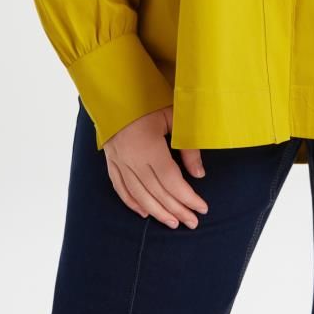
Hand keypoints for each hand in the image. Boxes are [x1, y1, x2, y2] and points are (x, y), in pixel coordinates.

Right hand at [103, 104, 209, 229]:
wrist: (117, 90)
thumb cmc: (150, 100)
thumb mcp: (174, 116)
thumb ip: (187, 147)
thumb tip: (199, 174)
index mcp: (150, 147)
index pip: (171, 181)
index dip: (187, 197)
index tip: (202, 208)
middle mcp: (133, 159)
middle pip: (157, 192)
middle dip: (177, 209)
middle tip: (193, 222)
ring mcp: (120, 162)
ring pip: (139, 195)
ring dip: (157, 212)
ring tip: (174, 223)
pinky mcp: (111, 161)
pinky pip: (121, 188)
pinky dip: (132, 203)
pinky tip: (144, 213)